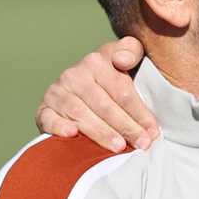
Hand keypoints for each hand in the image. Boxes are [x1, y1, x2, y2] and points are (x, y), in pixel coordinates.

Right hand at [35, 38, 159, 152]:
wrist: (84, 88)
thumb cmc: (114, 78)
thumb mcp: (127, 58)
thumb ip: (131, 51)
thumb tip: (122, 60)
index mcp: (96, 61)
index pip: (121, 90)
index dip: (139, 112)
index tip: (153, 131)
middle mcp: (74, 75)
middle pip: (104, 105)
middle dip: (126, 126)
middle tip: (141, 144)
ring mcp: (58, 92)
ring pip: (81, 114)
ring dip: (101, 132)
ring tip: (118, 147)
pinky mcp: (44, 109)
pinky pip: (49, 118)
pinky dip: (59, 127)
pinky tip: (73, 134)